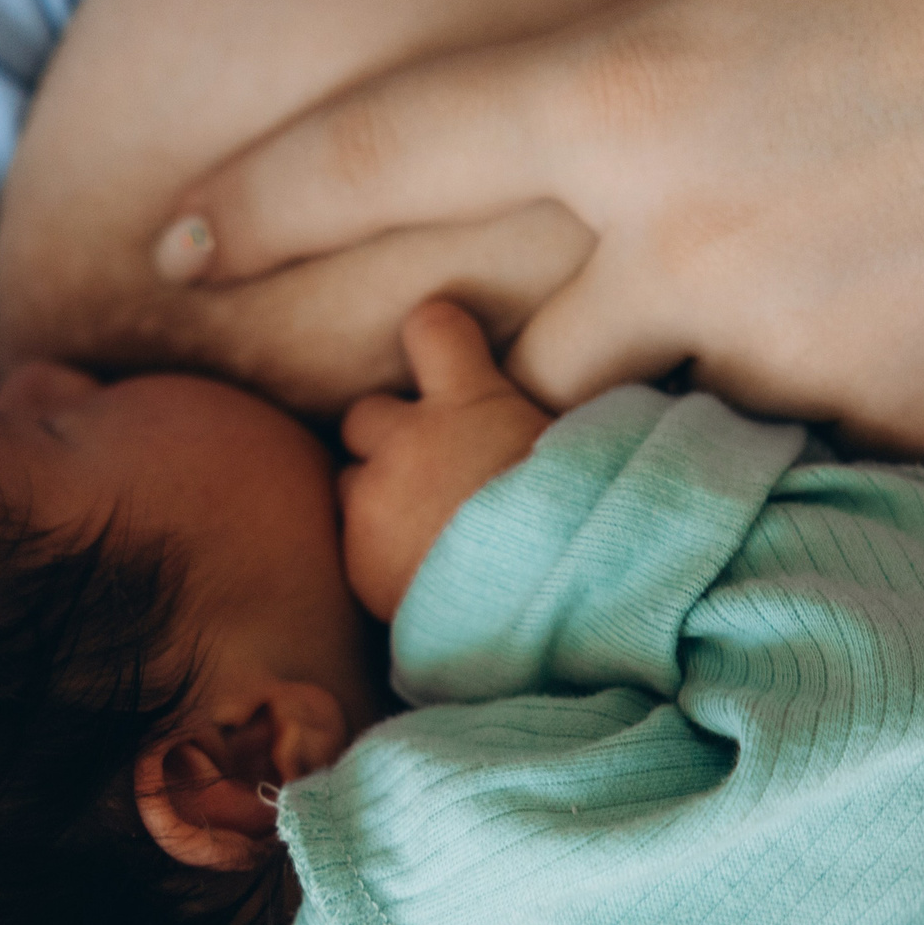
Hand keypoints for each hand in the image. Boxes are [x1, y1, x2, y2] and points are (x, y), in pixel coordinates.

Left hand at [162, 0, 923, 460]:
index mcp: (638, 90)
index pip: (386, 158)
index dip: (261, 200)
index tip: (170, 241)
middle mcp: (689, 244)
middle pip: (499, 355)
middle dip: (464, 372)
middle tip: (461, 370)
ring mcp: (794, 356)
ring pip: (640, 427)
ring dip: (632, 410)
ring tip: (686, 372)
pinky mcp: (904, 431)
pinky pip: (787, 464)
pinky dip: (780, 432)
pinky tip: (852, 358)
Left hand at [337, 301, 552, 620]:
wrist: (538, 596)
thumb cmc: (573, 517)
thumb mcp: (568, 449)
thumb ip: (529, 423)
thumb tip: (545, 417)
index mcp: (469, 400)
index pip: (431, 328)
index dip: (436, 338)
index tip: (443, 350)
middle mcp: (408, 441)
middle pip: (365, 414)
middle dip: (387, 437)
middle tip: (429, 469)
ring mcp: (375, 501)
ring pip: (349, 483)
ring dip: (376, 498)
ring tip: (422, 530)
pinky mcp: (359, 560)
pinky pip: (353, 546)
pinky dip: (378, 555)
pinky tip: (420, 575)